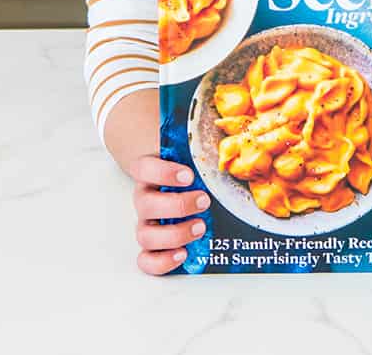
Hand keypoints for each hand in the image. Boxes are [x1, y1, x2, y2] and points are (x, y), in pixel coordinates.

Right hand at [104, 91, 206, 275]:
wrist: (168, 176)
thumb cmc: (183, 161)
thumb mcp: (187, 145)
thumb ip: (198, 132)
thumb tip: (226, 109)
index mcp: (148, 170)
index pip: (145, 168)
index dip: (165, 172)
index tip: (190, 174)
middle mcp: (144, 197)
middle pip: (146, 205)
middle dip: (177, 205)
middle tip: (204, 201)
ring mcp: (147, 221)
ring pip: (145, 235)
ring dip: (173, 234)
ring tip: (199, 228)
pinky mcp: (154, 243)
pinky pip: (146, 260)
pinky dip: (161, 261)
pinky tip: (183, 254)